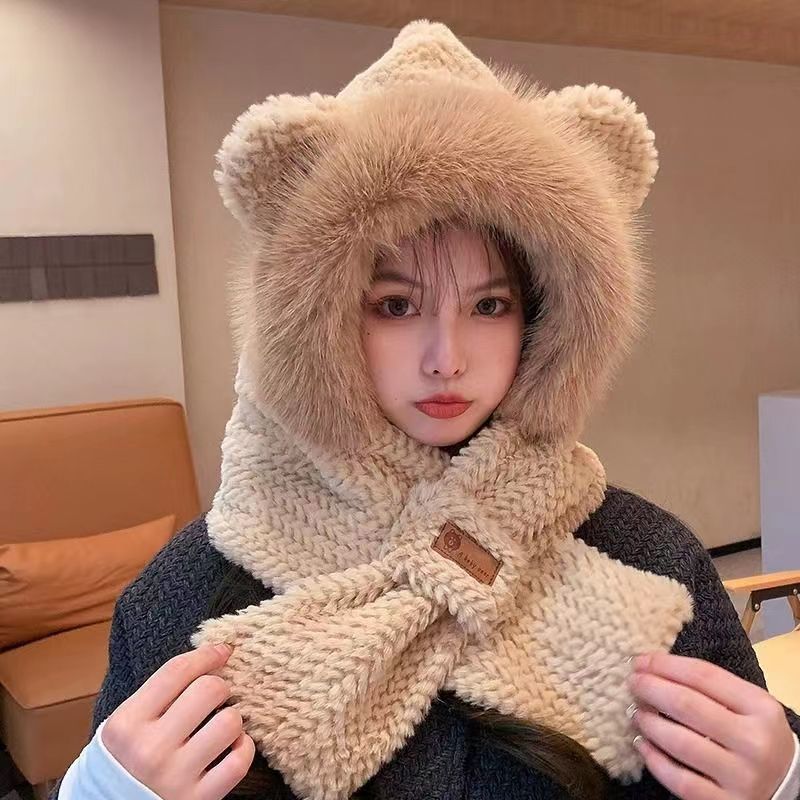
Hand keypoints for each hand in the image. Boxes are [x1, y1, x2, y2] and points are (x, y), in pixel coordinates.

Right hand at [101, 643, 254, 799]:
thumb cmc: (124, 761)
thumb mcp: (126, 724)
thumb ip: (158, 693)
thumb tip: (210, 656)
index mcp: (128, 723)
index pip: (176, 671)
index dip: (206, 654)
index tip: (222, 651)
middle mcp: (150, 749)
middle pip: (209, 690)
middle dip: (219, 686)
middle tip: (215, 695)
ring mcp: (175, 777)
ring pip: (229, 723)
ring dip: (233, 719)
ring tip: (221, 724)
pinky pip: (239, 762)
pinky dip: (243, 748)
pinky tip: (233, 746)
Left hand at [628, 651, 794, 798]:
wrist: (786, 788)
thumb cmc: (757, 735)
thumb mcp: (749, 706)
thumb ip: (711, 687)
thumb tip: (654, 667)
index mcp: (760, 708)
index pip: (704, 676)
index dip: (666, 665)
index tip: (640, 661)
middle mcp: (754, 742)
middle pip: (688, 705)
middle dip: (651, 689)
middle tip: (632, 683)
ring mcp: (741, 777)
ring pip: (680, 743)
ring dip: (649, 723)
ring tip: (637, 713)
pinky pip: (680, 780)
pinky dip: (655, 760)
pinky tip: (642, 745)